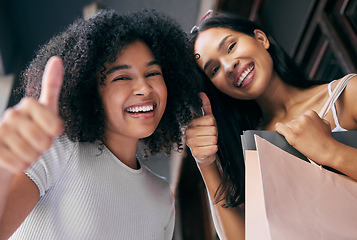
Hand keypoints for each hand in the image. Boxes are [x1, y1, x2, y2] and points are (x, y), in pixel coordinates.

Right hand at [0, 56, 63, 173]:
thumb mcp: (47, 109)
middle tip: (39, 144)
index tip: (54, 131)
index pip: (54, 123)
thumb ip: (52, 86)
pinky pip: (16, 163)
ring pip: (30, 153)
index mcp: (29, 104)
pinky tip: (17, 159)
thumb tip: (56, 59)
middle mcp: (12, 114)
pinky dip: (21, 165)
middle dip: (45, 147)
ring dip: (33, 157)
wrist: (8, 150)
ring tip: (28, 151)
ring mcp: (0, 130)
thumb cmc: (33, 129)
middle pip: (43, 140)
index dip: (55, 131)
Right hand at [186, 92, 217, 165]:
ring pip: (213, 139)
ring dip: (214, 142)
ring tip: (208, 143)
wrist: (204, 154)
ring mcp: (191, 143)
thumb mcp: (207, 120)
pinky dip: (214, 149)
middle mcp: (188, 133)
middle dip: (214, 134)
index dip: (213, 125)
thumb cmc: (206, 136)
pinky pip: (213, 148)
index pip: (210, 119)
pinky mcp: (196, 153)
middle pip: (212, 130)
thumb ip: (205, 107)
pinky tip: (208, 149)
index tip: (208, 128)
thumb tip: (202, 94)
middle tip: (209, 137)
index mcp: (191, 123)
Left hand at [275, 110, 335, 164]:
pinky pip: (279, 128)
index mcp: (310, 113)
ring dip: (291, 132)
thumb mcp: (324, 123)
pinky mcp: (291, 134)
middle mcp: (302, 118)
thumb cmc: (327, 139)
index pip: (298, 117)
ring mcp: (296, 126)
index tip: (304, 131)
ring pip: (286, 126)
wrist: (328, 151)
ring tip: (300, 139)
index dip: (301, 125)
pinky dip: (280, 130)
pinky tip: (282, 133)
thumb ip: (315, 119)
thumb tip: (307, 119)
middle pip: (292, 121)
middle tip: (303, 137)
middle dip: (295, 129)